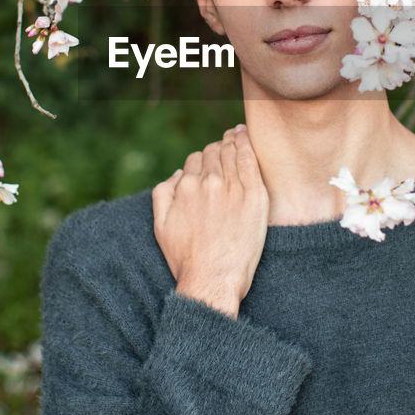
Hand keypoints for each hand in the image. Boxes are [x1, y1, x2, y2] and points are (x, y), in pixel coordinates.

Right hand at [151, 125, 268, 318]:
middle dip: (217, 149)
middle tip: (226, 147)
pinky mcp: (254, 195)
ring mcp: (232, 188)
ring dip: (232, 141)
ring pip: (231, 151)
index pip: (195, 160)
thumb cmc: (186, 258)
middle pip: (213, 152)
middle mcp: (208, 183)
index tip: (210, 164)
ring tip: (237, 135)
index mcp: (185, 187)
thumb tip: (176, 175)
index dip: (202, 161)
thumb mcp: (160, 226)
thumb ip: (163, 194)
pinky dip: (247, 144)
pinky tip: (246, 136)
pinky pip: (251, 160)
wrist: (212, 280)